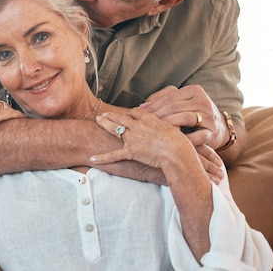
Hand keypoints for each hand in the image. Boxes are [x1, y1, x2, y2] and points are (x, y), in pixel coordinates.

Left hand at [90, 108, 223, 183]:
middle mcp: (138, 126)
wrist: (177, 153)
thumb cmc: (180, 143)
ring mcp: (133, 138)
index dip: (129, 113)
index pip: (135, 112)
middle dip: (110, 116)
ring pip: (114, 129)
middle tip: (101, 114)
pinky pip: (113, 154)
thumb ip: (165, 126)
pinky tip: (92, 159)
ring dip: (105, 125)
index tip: (125, 114)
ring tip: (97, 121)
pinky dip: (102, 158)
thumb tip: (166, 126)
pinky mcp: (131, 151)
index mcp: (149, 119)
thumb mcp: (174, 129)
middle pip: (121, 118)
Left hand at [139, 85, 226, 149]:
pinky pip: (197, 135)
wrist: (218, 129)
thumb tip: (141, 107)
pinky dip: (184, 138)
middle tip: (142, 124)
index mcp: (194, 90)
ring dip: (167, 125)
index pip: (169, 96)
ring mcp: (209, 116)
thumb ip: (162, 101)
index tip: (139, 113)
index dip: (153, 105)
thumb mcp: (180, 104)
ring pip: (184, 117)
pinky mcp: (213, 131)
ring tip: (153, 131)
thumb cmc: (191, 115)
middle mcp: (203, 100)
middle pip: (174, 106)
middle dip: (157, 115)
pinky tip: (171, 142)